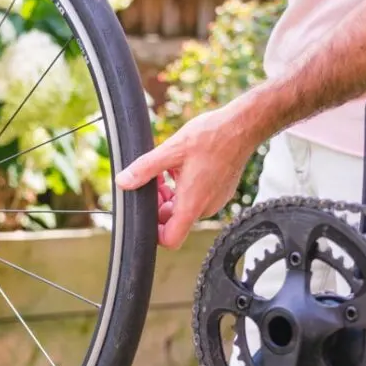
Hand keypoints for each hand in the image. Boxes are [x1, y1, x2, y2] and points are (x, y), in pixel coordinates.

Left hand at [116, 107, 255, 249]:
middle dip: (158, 204)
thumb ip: (144, 169)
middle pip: (174, 222)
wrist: (242, 126)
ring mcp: (215, 200)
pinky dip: (183, 188)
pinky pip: (196, 198)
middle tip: (153, 181)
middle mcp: (205, 207)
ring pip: (184, 208)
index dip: (154, 232)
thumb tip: (123, 182)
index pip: (171, 239)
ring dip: (169, 195)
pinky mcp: (220, 191)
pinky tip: (179, 167)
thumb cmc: (211, 137)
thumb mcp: (171, 150)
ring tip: (165, 170)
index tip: (147, 210)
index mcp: (192, 204)